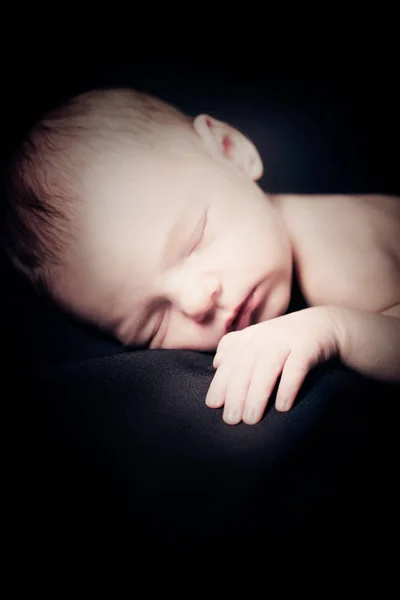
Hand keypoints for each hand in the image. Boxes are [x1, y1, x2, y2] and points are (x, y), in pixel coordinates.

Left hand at [205, 306, 339, 424]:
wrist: (326, 324)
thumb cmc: (286, 340)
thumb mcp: (260, 339)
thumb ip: (236, 348)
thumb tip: (216, 364)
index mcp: (251, 336)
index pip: (231, 361)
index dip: (220, 382)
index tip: (213, 404)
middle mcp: (266, 336)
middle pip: (246, 367)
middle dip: (236, 394)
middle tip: (230, 419)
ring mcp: (287, 340)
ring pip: (268, 368)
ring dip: (257, 395)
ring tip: (250, 419)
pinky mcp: (309, 347)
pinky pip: (297, 367)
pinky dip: (288, 387)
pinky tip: (283, 407)